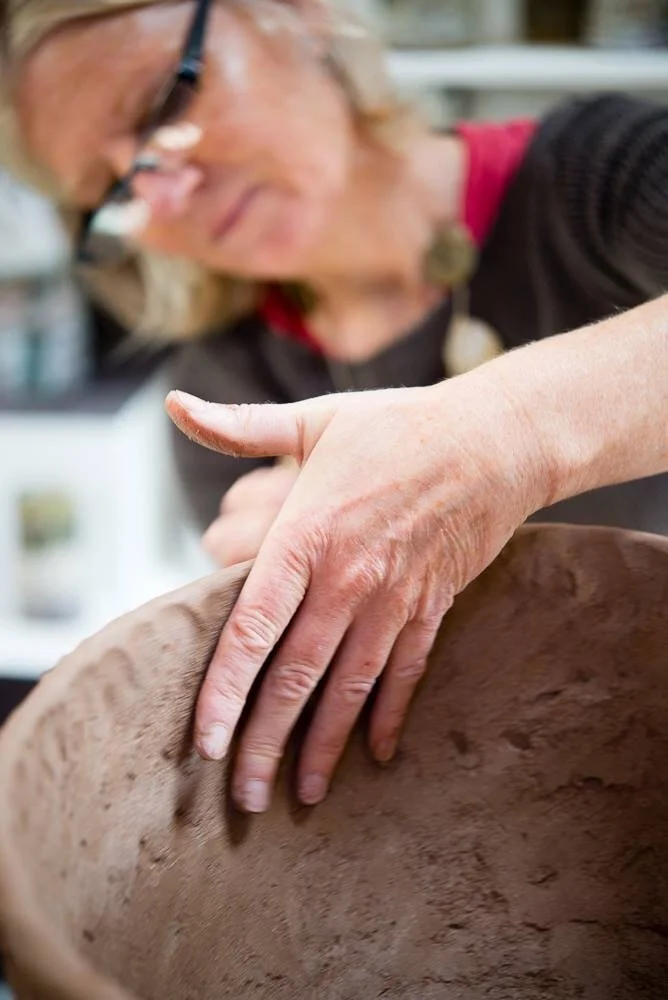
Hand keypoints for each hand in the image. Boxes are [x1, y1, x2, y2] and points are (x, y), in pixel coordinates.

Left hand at [166, 376, 547, 812]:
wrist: (493, 440)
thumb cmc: (397, 426)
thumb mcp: (315, 419)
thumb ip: (240, 427)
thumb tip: (175, 407)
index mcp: (306, 537)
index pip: (252, 631)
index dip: (224, 693)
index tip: (205, 745)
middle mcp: (346, 581)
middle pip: (295, 678)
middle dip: (264, 743)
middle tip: (241, 800)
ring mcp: (393, 601)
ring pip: (349, 690)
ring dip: (322, 747)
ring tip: (298, 797)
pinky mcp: (431, 608)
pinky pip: (406, 674)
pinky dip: (390, 717)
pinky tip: (376, 757)